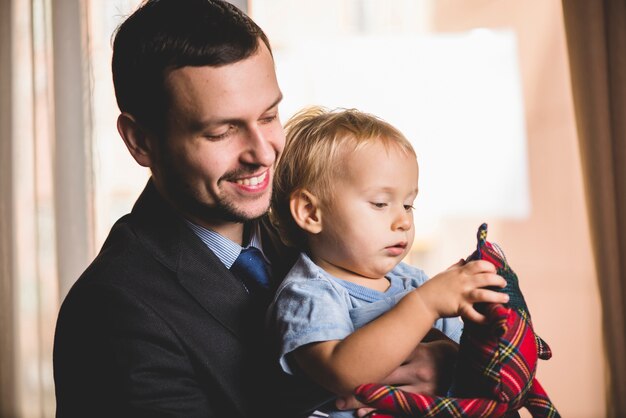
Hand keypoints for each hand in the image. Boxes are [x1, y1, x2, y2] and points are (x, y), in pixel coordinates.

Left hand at [336, 338, 458, 414]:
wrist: (466, 367)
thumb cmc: (437, 350)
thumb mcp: (423, 339)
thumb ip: (402, 339)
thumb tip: (372, 332)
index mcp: (416, 351)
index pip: (386, 359)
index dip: (363, 365)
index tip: (342, 371)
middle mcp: (420, 370)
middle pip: (384, 380)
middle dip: (358, 390)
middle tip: (337, 395)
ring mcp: (425, 389)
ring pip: (391, 398)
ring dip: (367, 405)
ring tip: (348, 408)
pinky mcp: (429, 402)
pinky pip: (404, 411)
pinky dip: (384, 415)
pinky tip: (367, 416)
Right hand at [417, 259, 507, 322]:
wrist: (424, 301)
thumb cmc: (434, 287)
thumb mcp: (445, 273)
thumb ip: (456, 266)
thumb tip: (463, 260)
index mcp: (460, 272)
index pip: (480, 264)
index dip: (490, 267)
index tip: (494, 271)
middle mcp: (463, 282)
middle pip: (486, 278)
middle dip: (498, 280)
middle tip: (503, 284)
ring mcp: (462, 295)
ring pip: (484, 295)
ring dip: (497, 297)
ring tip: (506, 299)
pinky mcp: (460, 308)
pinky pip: (474, 315)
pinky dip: (484, 318)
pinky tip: (491, 319)